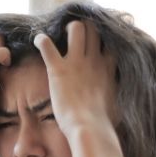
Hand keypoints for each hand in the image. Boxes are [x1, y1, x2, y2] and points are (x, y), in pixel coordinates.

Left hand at [34, 21, 116, 138]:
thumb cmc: (103, 124)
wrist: (90, 128)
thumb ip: (114, 95)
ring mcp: (76, 63)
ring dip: (67, 29)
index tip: (94, 48)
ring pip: (76, 28)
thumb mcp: (116, 105)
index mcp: (108, 69)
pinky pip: (46, 45)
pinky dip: (41, 40)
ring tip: (60, 36)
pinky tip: (38, 41)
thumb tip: (115, 103)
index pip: (109, 43)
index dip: (101, 41)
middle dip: (84, 29)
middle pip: (93, 29)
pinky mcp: (58, 69)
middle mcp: (94, 60)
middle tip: (75, 39)